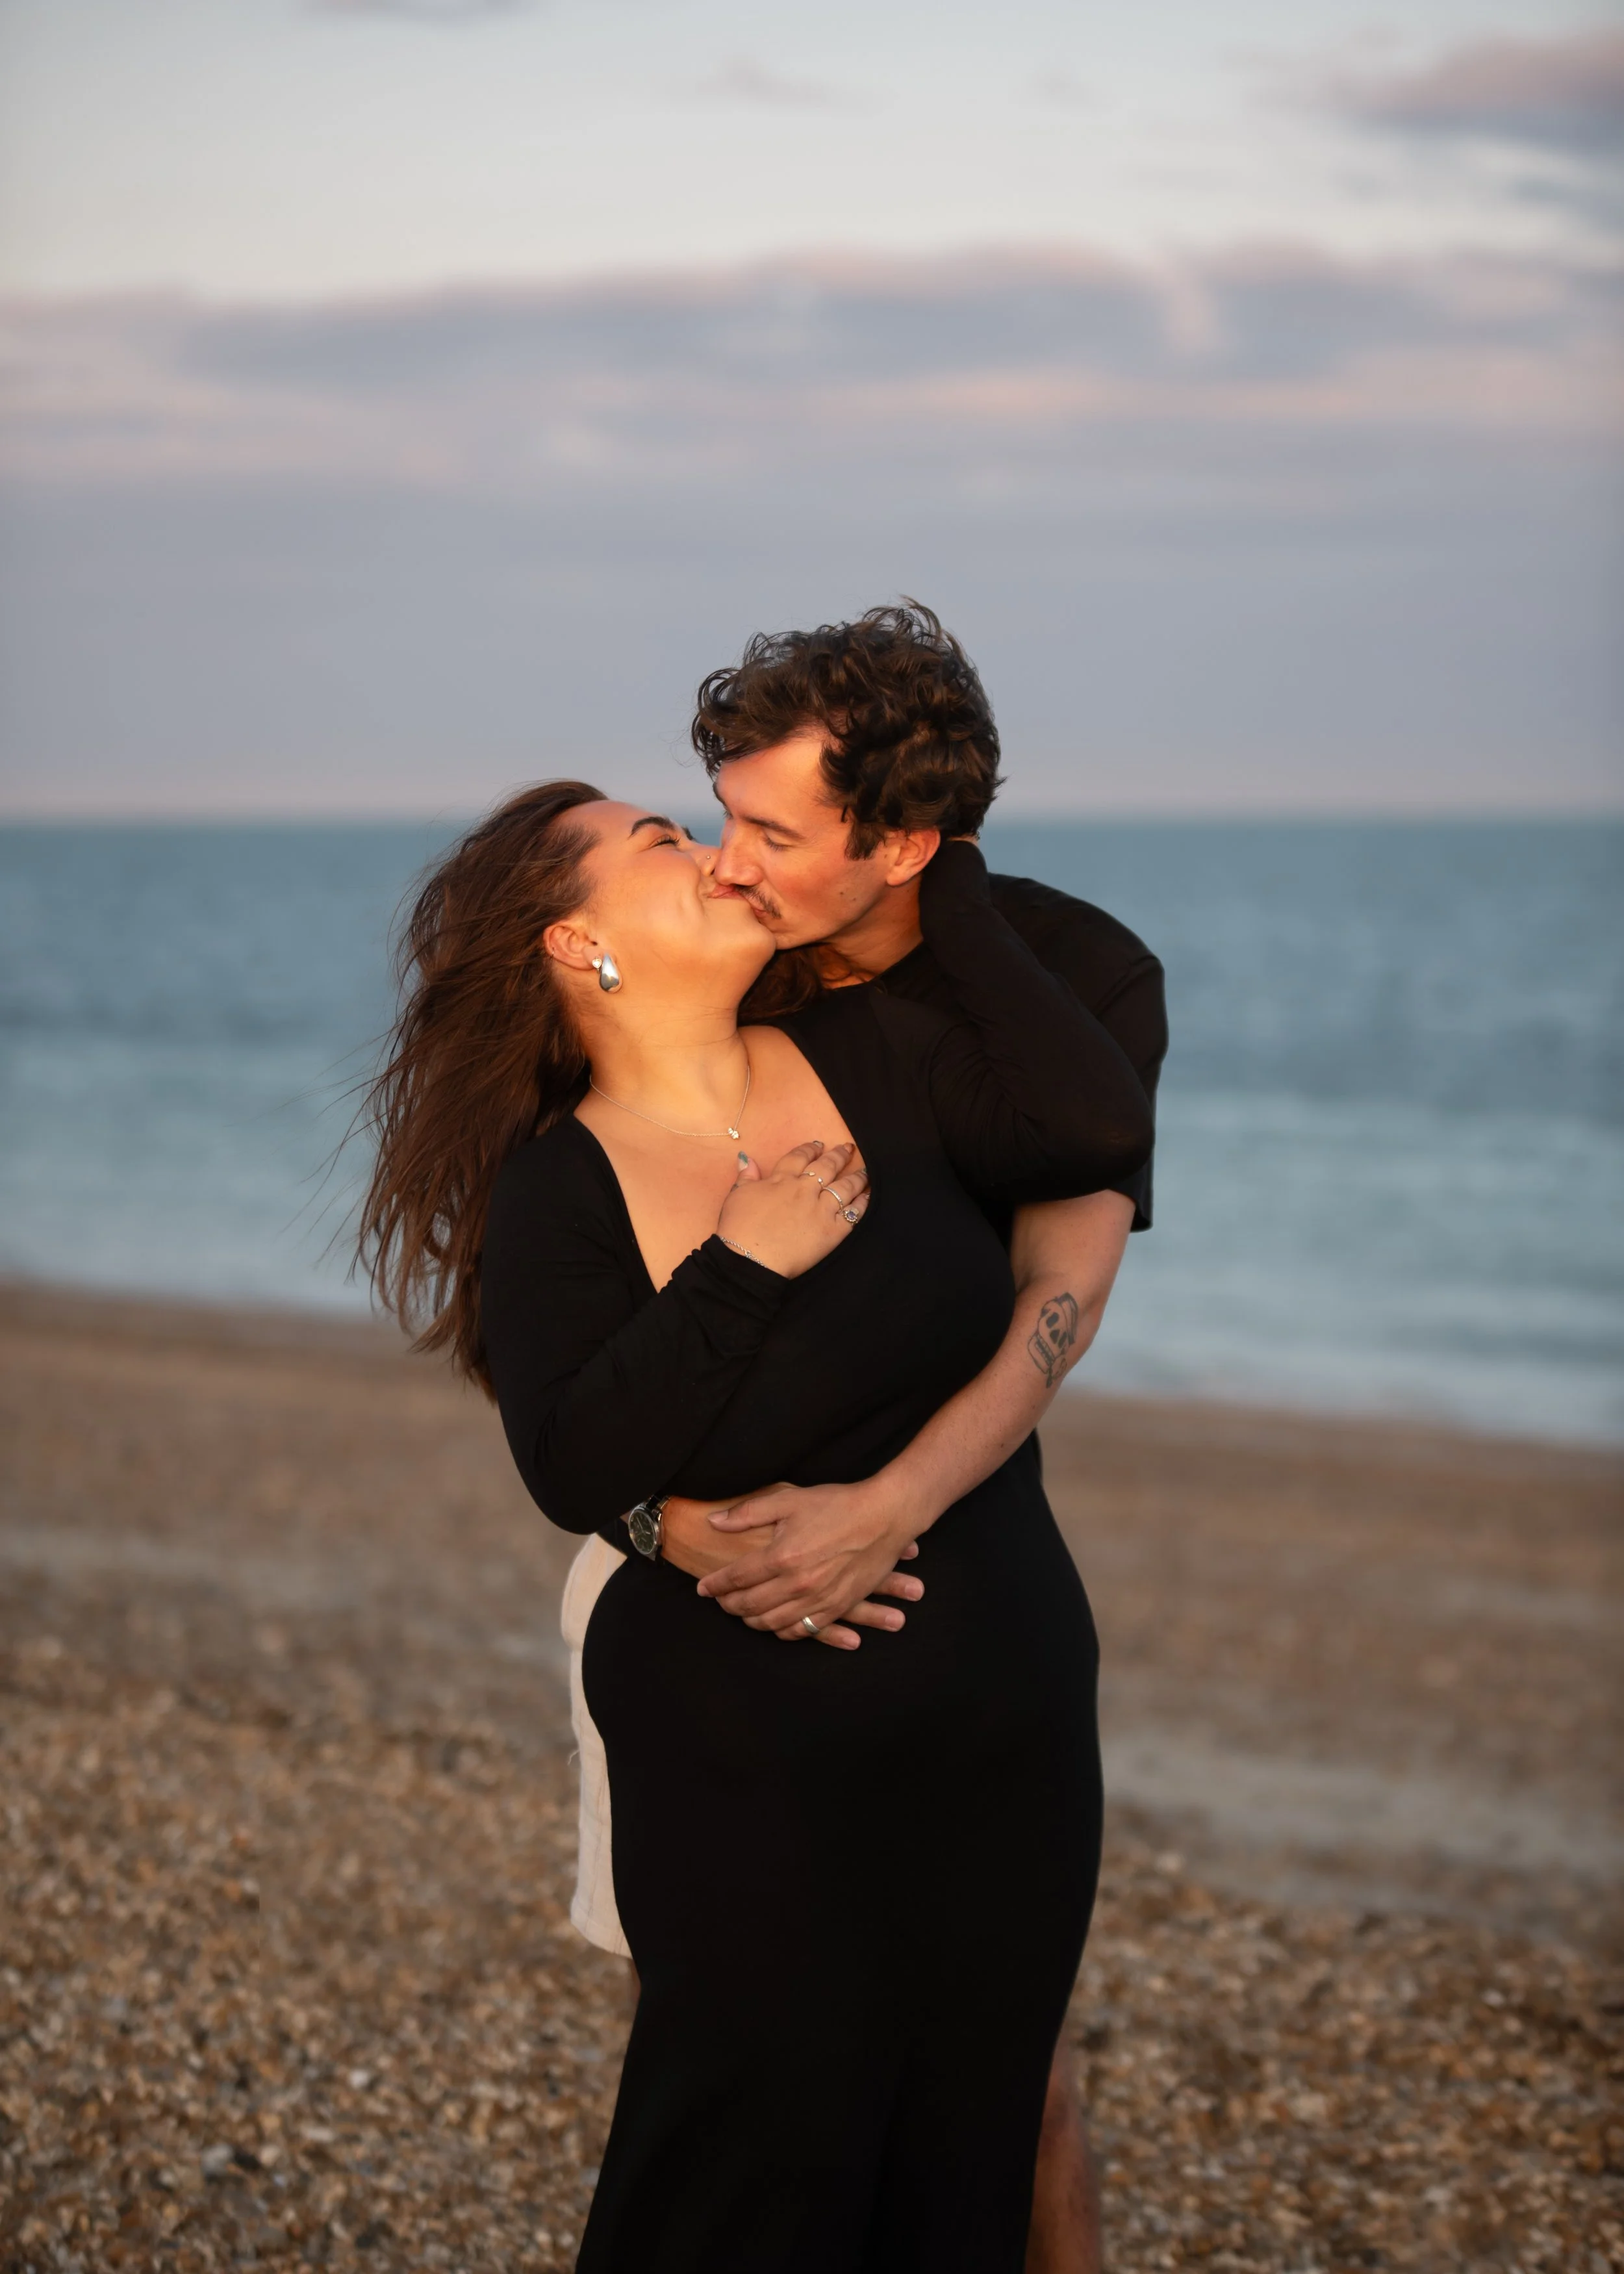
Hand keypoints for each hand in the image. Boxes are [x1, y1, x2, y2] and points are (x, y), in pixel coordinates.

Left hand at [696, 1479, 924, 1643]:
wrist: (885, 1516)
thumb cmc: (837, 1504)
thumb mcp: (789, 1500)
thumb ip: (748, 1513)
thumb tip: (714, 1522)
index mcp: (781, 1556)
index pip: (735, 1579)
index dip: (714, 1585)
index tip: (702, 1588)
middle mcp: (797, 1584)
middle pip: (749, 1606)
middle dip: (728, 1605)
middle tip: (719, 1601)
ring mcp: (818, 1600)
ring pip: (772, 1623)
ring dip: (751, 1621)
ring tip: (742, 1613)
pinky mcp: (836, 1607)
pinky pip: (801, 1631)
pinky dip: (781, 1632)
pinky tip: (774, 1624)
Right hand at [717, 1140, 868, 1279]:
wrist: (751, 1259)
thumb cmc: (739, 1229)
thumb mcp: (737, 1196)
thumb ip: (746, 1176)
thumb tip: (747, 1157)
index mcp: (782, 1180)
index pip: (800, 1157)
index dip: (810, 1149)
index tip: (819, 1144)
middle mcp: (805, 1189)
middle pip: (827, 1167)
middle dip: (838, 1156)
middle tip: (847, 1148)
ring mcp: (821, 1209)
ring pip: (844, 1187)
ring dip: (856, 1177)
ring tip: (865, 1171)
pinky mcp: (832, 1231)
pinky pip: (852, 1214)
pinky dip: (861, 1204)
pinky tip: (867, 1197)